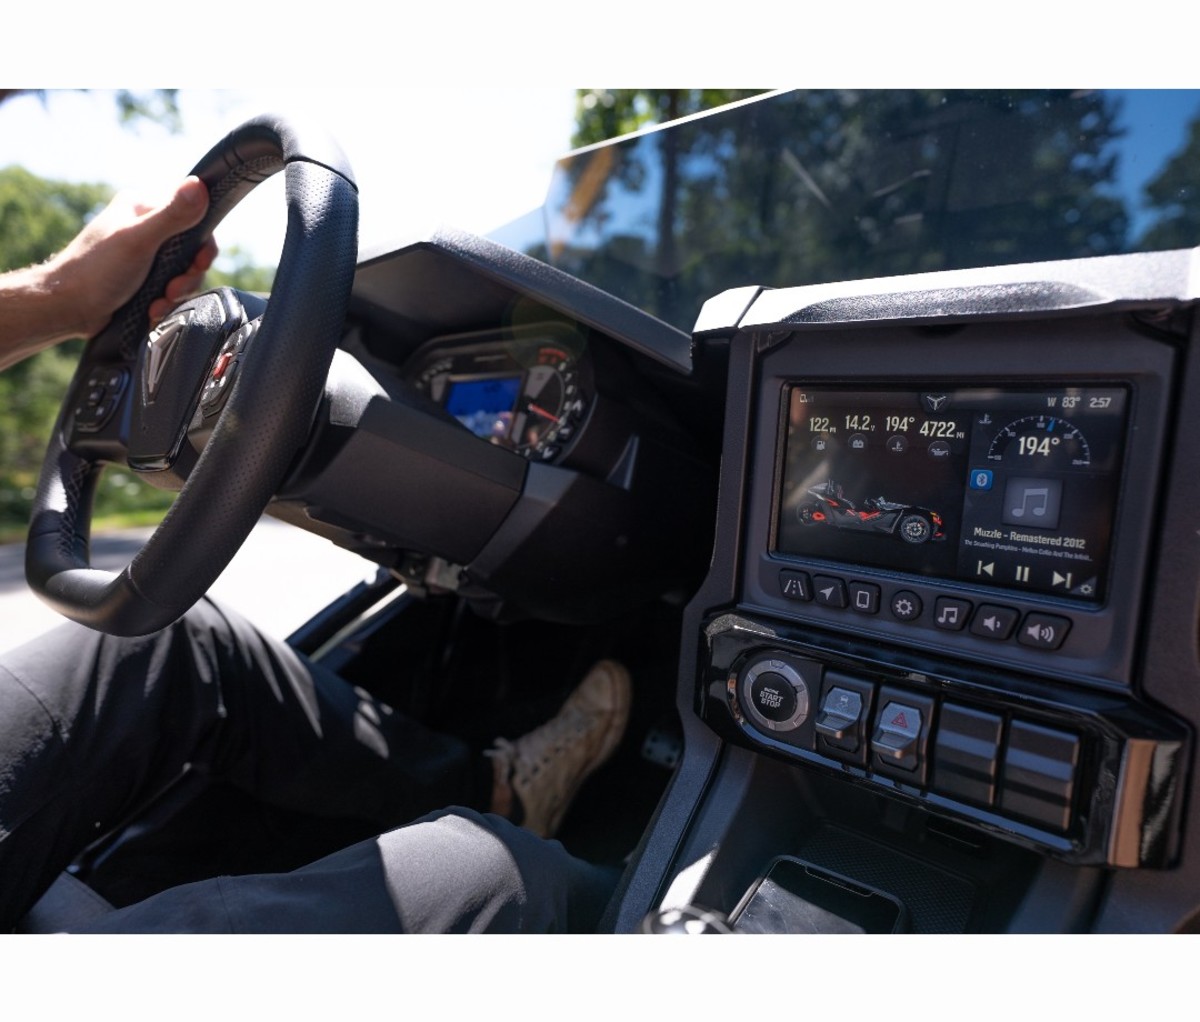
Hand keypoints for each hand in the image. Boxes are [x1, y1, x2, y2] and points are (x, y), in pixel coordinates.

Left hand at [50, 176, 217, 337]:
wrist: (67, 308)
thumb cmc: (95, 272)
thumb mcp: (139, 241)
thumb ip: (172, 215)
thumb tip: (200, 185)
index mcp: (142, 207)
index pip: (193, 216)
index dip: (202, 244)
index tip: (197, 263)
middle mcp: (145, 227)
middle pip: (192, 250)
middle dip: (187, 276)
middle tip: (171, 288)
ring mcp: (144, 254)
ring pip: (184, 273)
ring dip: (176, 293)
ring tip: (156, 303)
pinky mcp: (143, 277)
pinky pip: (171, 288)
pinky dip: (166, 302)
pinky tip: (151, 308)